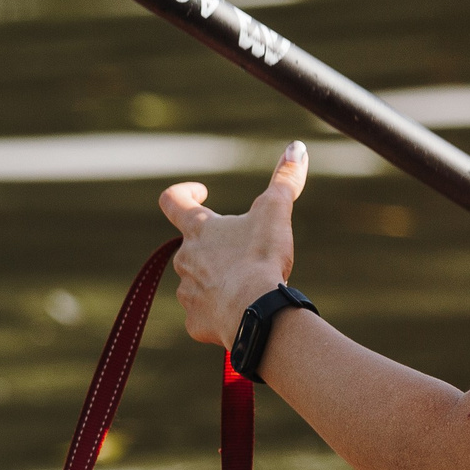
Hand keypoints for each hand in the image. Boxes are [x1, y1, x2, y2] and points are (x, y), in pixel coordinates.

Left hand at [158, 140, 305, 346]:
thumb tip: (297, 147)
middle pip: (193, 247)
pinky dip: (220, 312)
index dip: (184, 193)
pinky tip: (241, 312)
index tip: (201, 193)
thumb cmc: (261, 258)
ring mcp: (186, 293)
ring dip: (219, 281)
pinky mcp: (194, 322)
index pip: (172, 201)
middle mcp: (184, 259)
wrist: (256, 312)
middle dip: (217, 248)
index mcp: (199, 230)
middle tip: (247, 254)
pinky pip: (204, 314)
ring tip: (248, 285)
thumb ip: (285, 179)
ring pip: (199, 282)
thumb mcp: (276, 212)